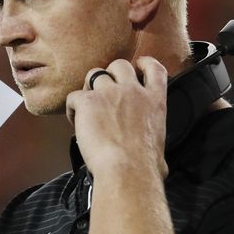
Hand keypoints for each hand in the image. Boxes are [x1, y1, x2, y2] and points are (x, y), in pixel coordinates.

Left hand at [65, 57, 167, 179]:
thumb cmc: (145, 166)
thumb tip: (160, 166)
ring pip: (94, 74)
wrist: (127, 170)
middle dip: (111, 74)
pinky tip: (76, 121)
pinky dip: (73, 107)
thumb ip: (155, 145)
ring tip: (86, 107)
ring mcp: (110, 93)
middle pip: (119, 65)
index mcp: (154, 101)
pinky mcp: (88, 102)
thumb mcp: (160, 147)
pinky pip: (74, 96)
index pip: (154, 69)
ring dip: (89, 87)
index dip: (145, 63)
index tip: (139, 65)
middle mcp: (132, 91)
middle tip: (104, 92)